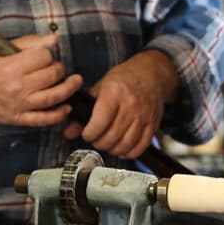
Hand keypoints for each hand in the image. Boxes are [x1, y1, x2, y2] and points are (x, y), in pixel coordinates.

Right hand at [0, 34, 82, 126]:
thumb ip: (29, 43)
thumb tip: (54, 40)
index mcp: (11, 67)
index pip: (44, 57)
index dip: (47, 54)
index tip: (43, 55)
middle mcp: (17, 87)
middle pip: (52, 75)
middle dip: (58, 68)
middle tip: (54, 67)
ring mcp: (19, 105)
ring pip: (54, 97)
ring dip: (69, 88)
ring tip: (75, 82)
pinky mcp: (17, 119)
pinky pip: (43, 119)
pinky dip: (58, 115)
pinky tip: (66, 108)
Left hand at [63, 50, 178, 157]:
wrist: (152, 72)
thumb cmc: (125, 78)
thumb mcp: (101, 87)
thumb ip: (84, 109)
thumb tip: (69, 131)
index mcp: (114, 93)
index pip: (99, 123)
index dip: (88, 134)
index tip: (87, 133)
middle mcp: (131, 105)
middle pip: (111, 137)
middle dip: (99, 143)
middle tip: (96, 138)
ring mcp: (144, 115)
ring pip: (125, 144)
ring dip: (113, 149)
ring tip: (108, 143)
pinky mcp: (153, 123)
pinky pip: (141, 146)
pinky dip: (129, 152)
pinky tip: (122, 148)